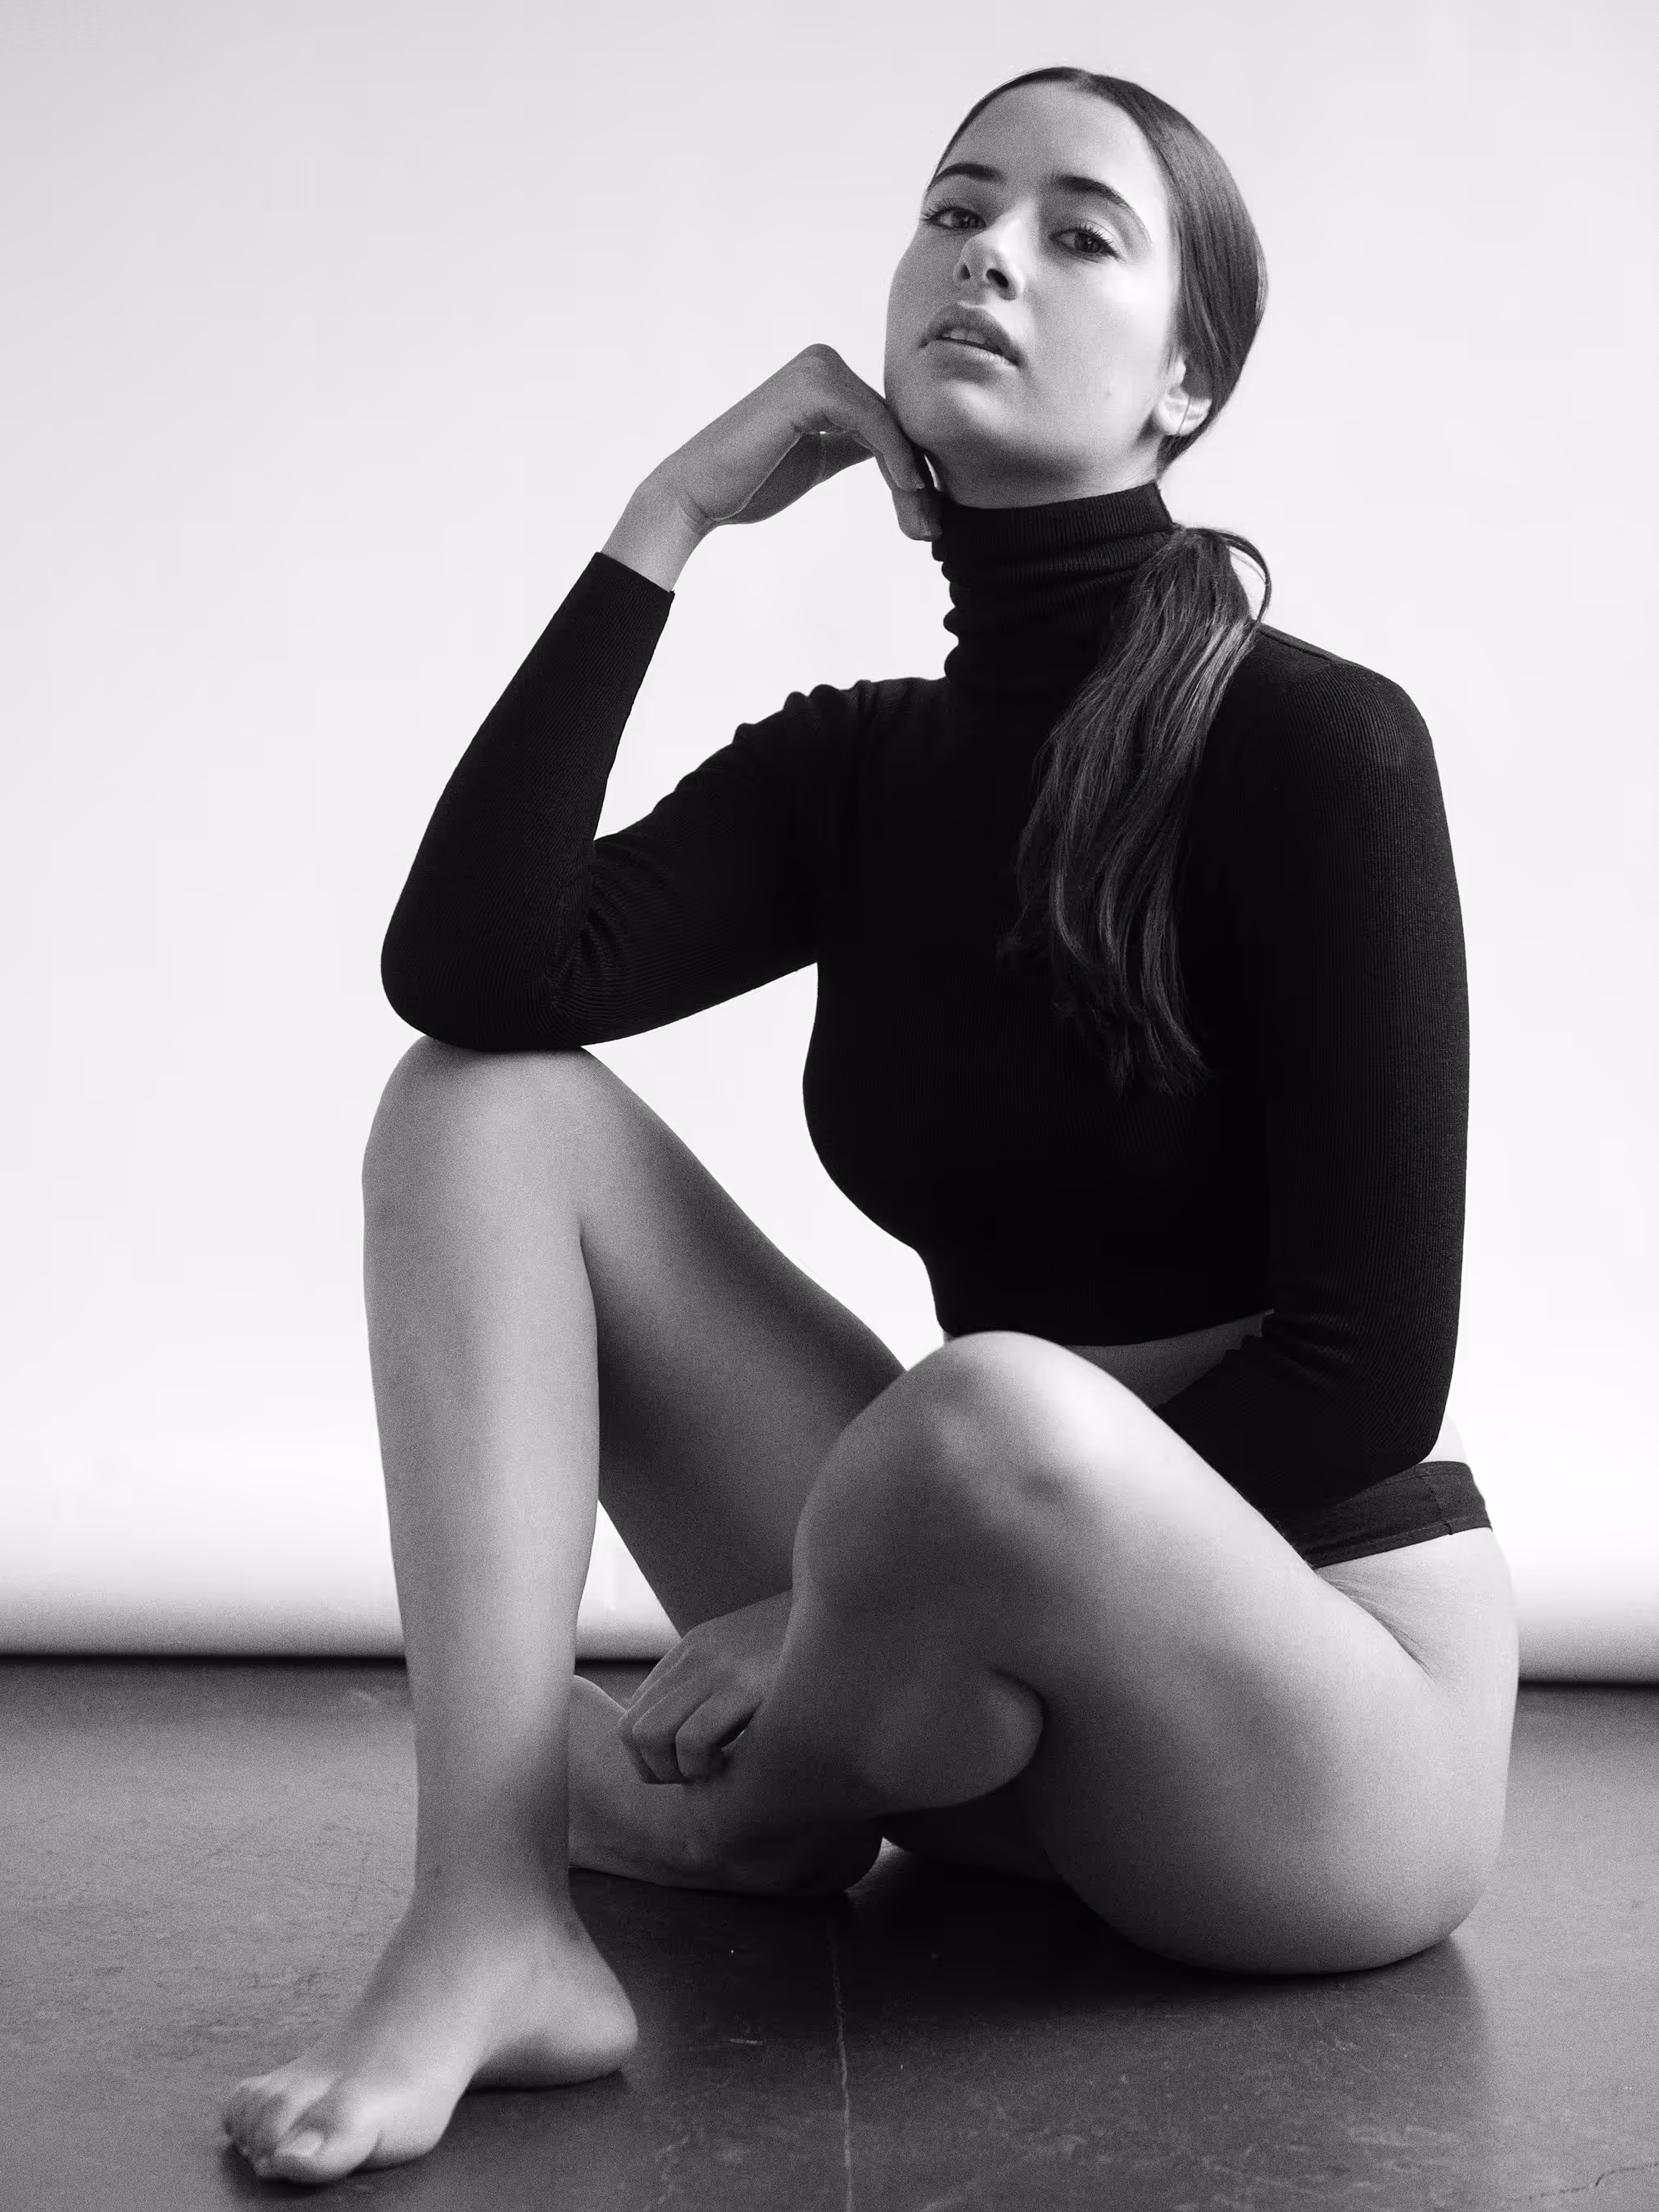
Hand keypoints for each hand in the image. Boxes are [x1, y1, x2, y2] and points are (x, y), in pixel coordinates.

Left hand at [616, 1591, 791, 1783]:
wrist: (850, 1612)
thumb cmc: (810, 1652)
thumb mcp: (755, 1658)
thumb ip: (722, 1684)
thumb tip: (693, 1737)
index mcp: (692, 1651)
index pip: (633, 1715)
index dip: (651, 1758)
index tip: (688, 1769)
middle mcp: (695, 1657)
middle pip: (631, 1731)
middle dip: (655, 1771)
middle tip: (699, 1778)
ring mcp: (716, 1668)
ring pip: (650, 1736)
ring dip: (676, 1772)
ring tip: (717, 1771)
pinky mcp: (744, 1685)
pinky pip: (691, 1739)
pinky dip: (702, 1766)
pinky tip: (738, 1761)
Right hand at [649, 345, 939, 544]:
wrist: (699, 495)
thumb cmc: (750, 482)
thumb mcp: (817, 458)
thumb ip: (851, 445)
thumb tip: (891, 450)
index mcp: (824, 376)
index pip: (888, 420)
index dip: (913, 468)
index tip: (929, 517)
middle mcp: (823, 361)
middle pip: (894, 421)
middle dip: (918, 478)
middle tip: (931, 528)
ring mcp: (817, 368)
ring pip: (890, 425)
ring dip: (911, 479)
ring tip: (921, 525)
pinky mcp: (812, 387)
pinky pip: (873, 423)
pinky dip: (896, 458)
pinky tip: (909, 491)